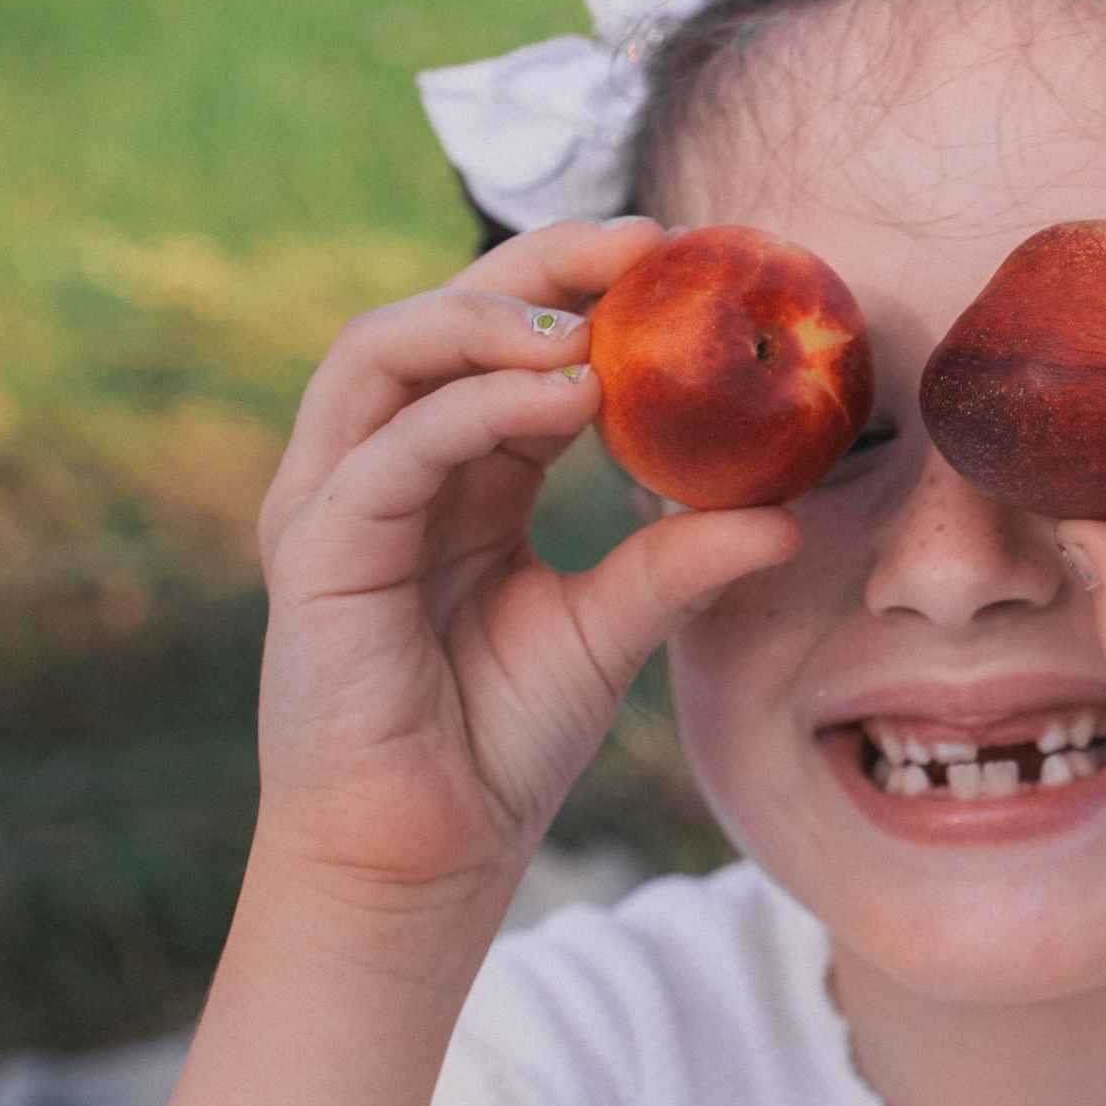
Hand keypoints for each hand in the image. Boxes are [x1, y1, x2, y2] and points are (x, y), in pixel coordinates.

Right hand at [252, 220, 800, 907]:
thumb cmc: (501, 743)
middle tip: (643, 248)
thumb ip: (680, 561)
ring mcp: (337, 504)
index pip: (506, 346)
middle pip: (437, 319)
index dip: (582, 290)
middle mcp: (384, 469)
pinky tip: (566, 400)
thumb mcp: (613, 629)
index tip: (681, 258)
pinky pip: (387, 451)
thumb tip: (789, 515)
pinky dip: (473, 409)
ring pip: (382, 355)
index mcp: (456, 475)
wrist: (427, 857)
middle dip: (537, 268)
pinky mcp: (316, 554)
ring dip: (488, 319)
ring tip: (595, 329)